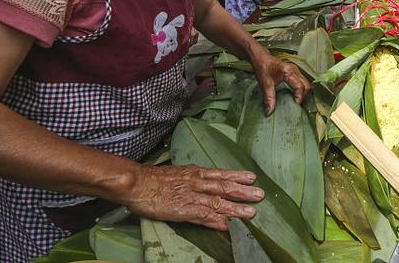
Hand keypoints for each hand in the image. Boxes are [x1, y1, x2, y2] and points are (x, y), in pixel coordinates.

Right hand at [125, 164, 262, 229]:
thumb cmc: (151, 179)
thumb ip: (189, 176)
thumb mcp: (175, 172)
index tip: (251, 177)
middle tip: (261, 194)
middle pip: (224, 186)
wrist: (137, 183)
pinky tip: (228, 225)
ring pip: (218, 201)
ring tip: (252, 212)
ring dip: (236, 207)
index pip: (220, 173)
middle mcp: (196, 182)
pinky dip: (218, 221)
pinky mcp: (184, 209)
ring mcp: (192, 196)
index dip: (236, 175)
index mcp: (194, 172)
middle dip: (243, 191)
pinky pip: (204, 216)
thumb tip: (199, 177)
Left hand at [249, 49, 309, 114]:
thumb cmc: (263, 68)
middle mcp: (294, 70)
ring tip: (295, 101)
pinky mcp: (295, 72)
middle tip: (296, 105)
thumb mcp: (265, 84)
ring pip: (306, 83)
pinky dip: (301, 90)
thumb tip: (269, 112)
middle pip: (306, 85)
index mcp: (288, 72)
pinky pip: (302, 81)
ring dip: (303, 93)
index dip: (299, 97)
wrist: (261, 58)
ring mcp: (296, 70)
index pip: (300, 86)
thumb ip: (269, 98)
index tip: (295, 105)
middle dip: (303, 96)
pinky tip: (294, 96)